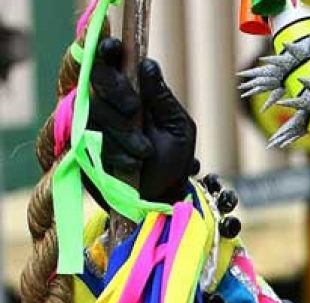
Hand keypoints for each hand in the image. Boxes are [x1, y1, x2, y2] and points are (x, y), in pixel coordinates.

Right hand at [88, 38, 197, 203]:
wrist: (164, 198)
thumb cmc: (174, 159)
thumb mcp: (177, 127)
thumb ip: (161, 97)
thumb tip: (148, 64)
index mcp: (131, 93)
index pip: (112, 63)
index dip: (107, 51)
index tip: (114, 47)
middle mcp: (108, 105)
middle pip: (96, 82)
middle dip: (115, 90)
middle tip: (133, 107)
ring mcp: (92, 126)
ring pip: (94, 113)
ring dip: (121, 131)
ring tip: (145, 151)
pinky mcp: (81, 149)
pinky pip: (88, 141)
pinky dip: (113, 152)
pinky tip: (131, 163)